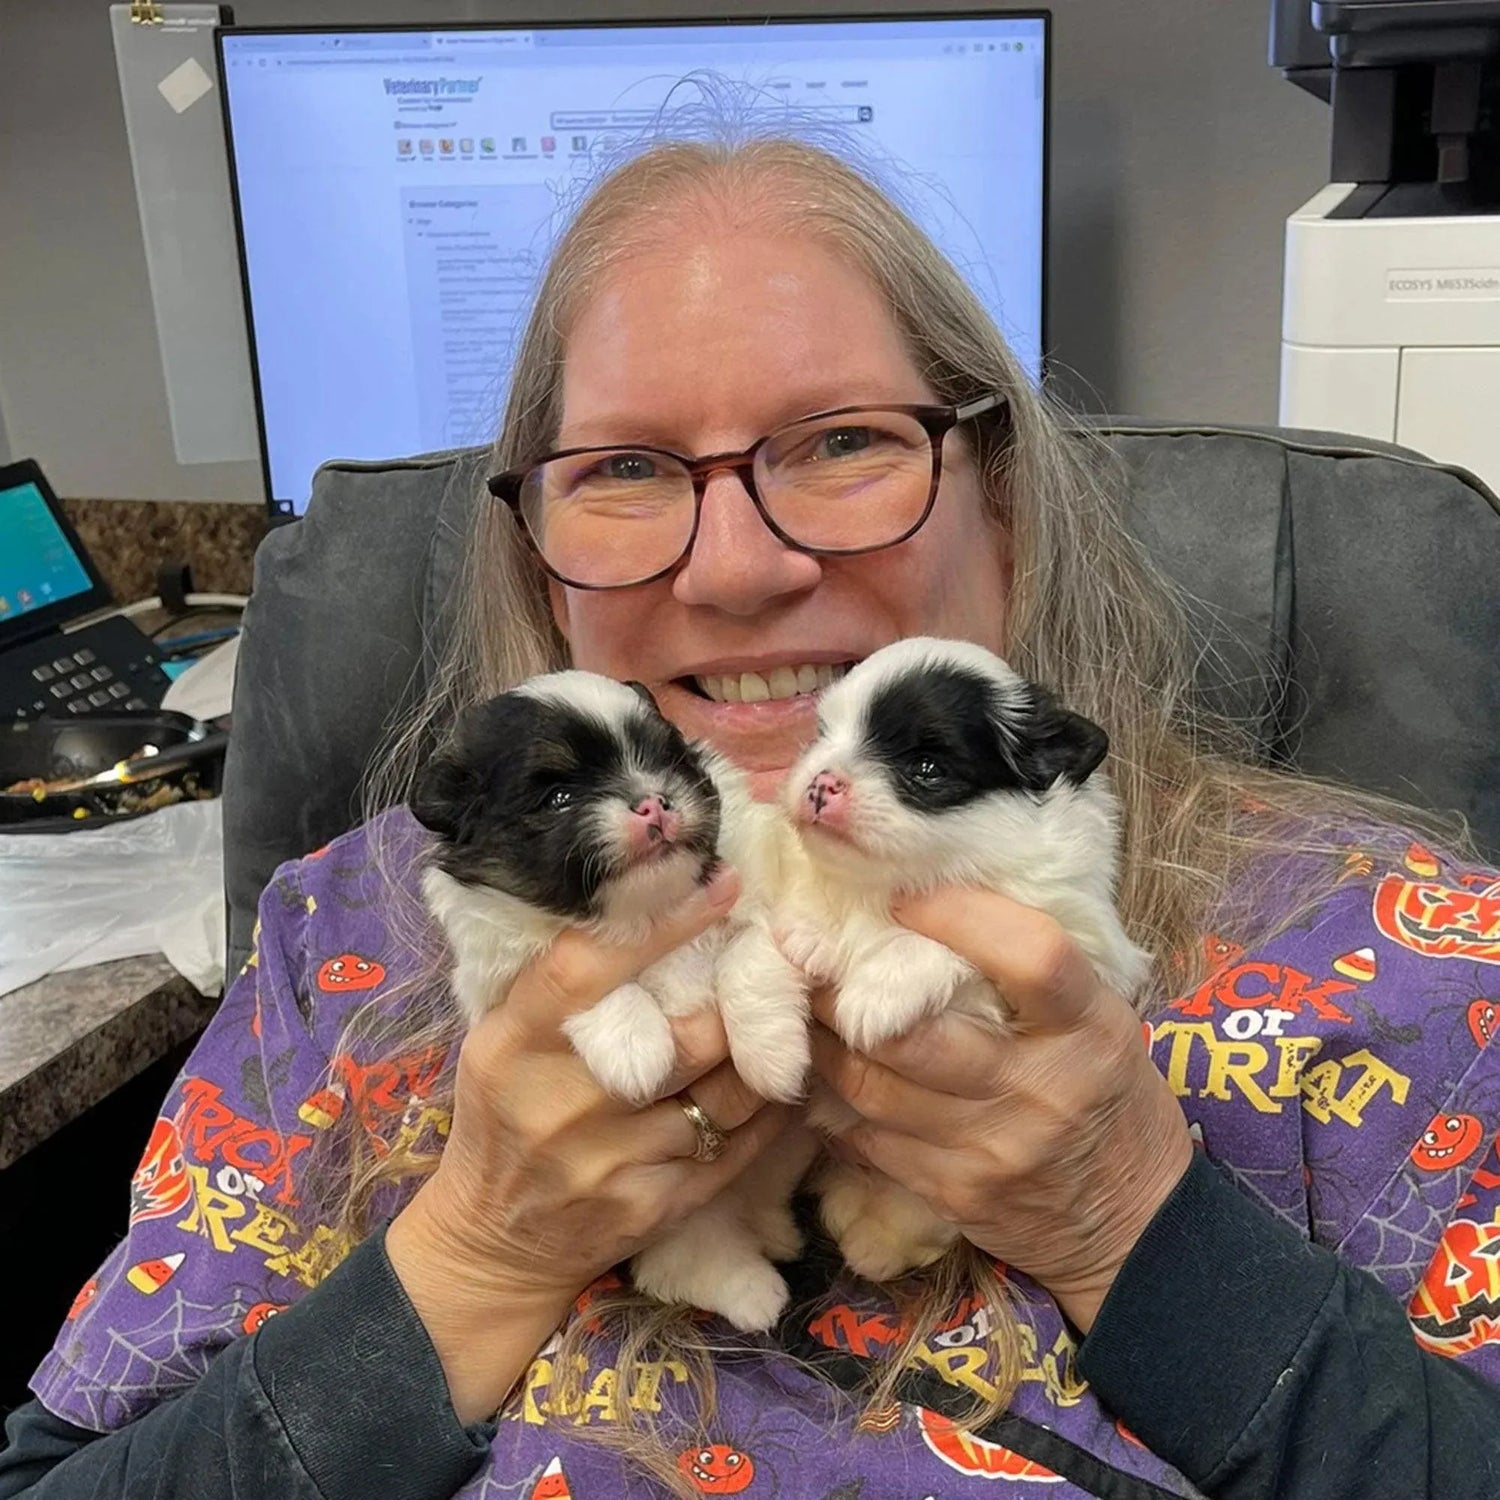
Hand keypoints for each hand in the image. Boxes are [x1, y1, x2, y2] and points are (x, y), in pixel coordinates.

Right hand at [387, 866, 788, 1419]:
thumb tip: (640, 904)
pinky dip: (769, 1110)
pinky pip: (737, 1146)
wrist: (493, 1241)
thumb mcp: (501, 1040)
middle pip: (685, 1034)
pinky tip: (782, 1081)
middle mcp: (561, 1103)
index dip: (665, 923)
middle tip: (775, 961)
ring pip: (726, 1091)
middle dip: (739, 998)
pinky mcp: (654, 1205)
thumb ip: (558, 985)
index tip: (722, 886)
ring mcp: (611, 1160)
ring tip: (791, 1016)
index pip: (591, 968)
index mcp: (514, 1045)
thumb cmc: (502, 1117)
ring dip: (767, 1053)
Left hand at [808, 887, 1192, 1333]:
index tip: (904, 898)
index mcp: (1089, 1028)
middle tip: (811, 956)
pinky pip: (868, 1140)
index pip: (1032, 957)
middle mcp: (1042, 1087)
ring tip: (805, 1010)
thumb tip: (938, 897)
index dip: (960, 917)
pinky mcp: (954, 1193)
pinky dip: (835, 1104)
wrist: (1135, 1225)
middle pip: (917, 1032)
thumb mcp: (1099, 1023)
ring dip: (825, 1044)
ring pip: (874, 1087)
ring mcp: (993, 1148)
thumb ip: (1033, 971)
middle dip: (846, 992)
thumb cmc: (1107, 1095)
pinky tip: (825, 1075)